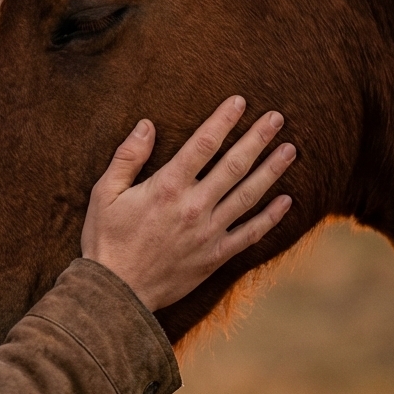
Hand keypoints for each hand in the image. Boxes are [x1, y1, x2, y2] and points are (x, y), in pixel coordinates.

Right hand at [81, 96, 294, 310]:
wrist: (115, 291)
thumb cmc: (106, 239)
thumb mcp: (103, 192)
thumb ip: (127, 157)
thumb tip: (147, 125)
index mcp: (166, 187)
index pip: (203, 144)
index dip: (223, 120)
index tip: (239, 102)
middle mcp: (193, 206)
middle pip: (234, 165)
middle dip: (257, 138)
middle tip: (277, 119)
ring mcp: (208, 232)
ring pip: (248, 195)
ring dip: (272, 171)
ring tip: (290, 150)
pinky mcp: (215, 256)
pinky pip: (250, 234)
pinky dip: (271, 217)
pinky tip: (286, 200)